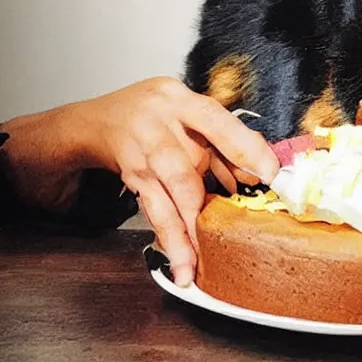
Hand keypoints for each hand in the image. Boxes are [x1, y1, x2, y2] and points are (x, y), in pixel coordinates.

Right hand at [0, 78, 279, 286]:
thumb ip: (216, 141)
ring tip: (197, 262)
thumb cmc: (152, 117)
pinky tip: (180, 260)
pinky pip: (151, 207)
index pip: (218, 120)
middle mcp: (158, 120)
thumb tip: (253, 173)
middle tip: (237, 227)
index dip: (244, 146)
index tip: (269, 171)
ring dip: (186, 229)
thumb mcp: (183, 114)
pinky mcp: (128, 173)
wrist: (92, 120)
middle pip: (187, 162)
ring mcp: (139, 148)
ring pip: (167, 191)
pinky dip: (168, 235)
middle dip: (210, 198)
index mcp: (181, 99)